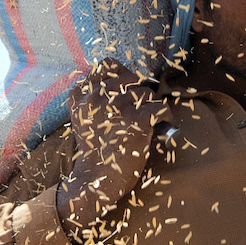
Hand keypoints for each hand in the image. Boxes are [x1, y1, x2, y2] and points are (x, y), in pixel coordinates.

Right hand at [58, 60, 161, 233]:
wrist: (97, 179)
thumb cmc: (95, 149)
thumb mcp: (84, 116)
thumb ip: (95, 95)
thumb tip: (126, 76)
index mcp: (80, 93)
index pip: (108, 65)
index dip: (122, 77)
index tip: (125, 92)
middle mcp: (96, 96)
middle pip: (131, 77)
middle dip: (138, 93)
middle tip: (136, 113)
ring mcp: (116, 106)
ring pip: (148, 93)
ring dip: (150, 108)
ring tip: (144, 126)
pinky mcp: (137, 119)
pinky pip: (161, 108)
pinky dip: (164, 119)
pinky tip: (157, 130)